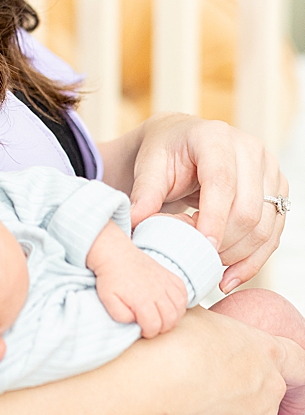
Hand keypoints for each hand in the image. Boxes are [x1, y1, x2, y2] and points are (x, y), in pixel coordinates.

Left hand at [87, 223, 188, 336]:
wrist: (115, 255)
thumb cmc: (110, 277)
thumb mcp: (107, 299)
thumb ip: (120, 315)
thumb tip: (134, 321)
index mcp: (141, 299)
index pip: (154, 326)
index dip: (149, 332)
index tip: (143, 330)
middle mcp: (157, 292)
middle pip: (170, 320)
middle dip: (162, 328)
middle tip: (152, 326)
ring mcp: (165, 283)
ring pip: (180, 308)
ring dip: (173, 317)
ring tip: (161, 318)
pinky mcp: (170, 276)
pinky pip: (183, 293)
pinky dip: (180, 302)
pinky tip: (170, 305)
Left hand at [119, 113, 286, 291]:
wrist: (181, 142)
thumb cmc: (165, 152)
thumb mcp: (149, 166)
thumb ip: (144, 193)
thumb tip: (136, 221)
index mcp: (215, 137)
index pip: (222, 183)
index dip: (214, 218)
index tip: (202, 246)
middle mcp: (250, 150)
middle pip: (248, 209)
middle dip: (223, 241)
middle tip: (195, 254)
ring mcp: (269, 171)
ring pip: (265, 226)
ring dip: (238, 253)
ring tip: (207, 261)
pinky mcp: (278, 192)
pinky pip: (274, 234)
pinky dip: (253, 259)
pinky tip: (230, 276)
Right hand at [142, 307, 290, 414]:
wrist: (160, 382)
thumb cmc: (173, 343)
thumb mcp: (196, 317)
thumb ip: (210, 327)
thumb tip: (199, 327)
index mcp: (265, 352)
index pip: (299, 362)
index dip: (295, 372)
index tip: (288, 383)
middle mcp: (267, 390)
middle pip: (270, 398)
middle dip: (247, 400)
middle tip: (217, 398)